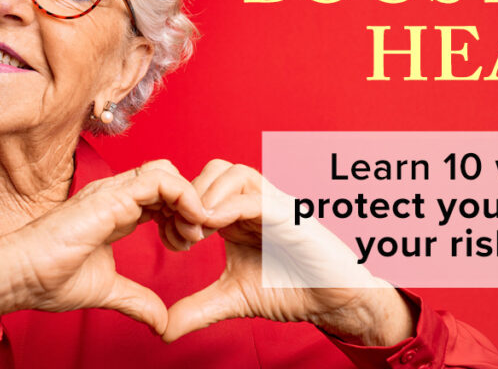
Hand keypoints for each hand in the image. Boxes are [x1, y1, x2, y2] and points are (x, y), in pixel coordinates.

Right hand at [0, 160, 208, 333]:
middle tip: (194, 238)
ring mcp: (113, 192)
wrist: (16, 277)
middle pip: (169, 179)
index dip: (181, 215)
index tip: (186, 244)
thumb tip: (161, 322)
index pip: (161, 196)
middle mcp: (117, 195)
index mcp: (117, 211)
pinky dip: (184, 197)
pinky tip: (189, 224)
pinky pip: (161, 180)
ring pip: (168, 173)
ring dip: (190, 200)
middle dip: (190, 205)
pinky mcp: (111, 196)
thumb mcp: (107, 291)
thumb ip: (137, 300)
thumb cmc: (47, 280)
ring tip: (192, 233)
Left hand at [162, 160, 416, 345]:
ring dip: (208, 195)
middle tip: (182, 231)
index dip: (179, 206)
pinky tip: (214, 228)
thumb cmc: (292, 291)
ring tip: (197, 229)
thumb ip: (199, 308)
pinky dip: (229, 207)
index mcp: (239, 216)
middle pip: (216, 169)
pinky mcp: (291, 216)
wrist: (334, 301)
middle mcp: (256, 204)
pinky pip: (256, 198)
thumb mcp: (233, 299)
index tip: (169, 239)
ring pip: (235, 173)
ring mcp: (275, 206)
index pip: (202, 187)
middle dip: (191, 194)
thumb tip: (163, 330)